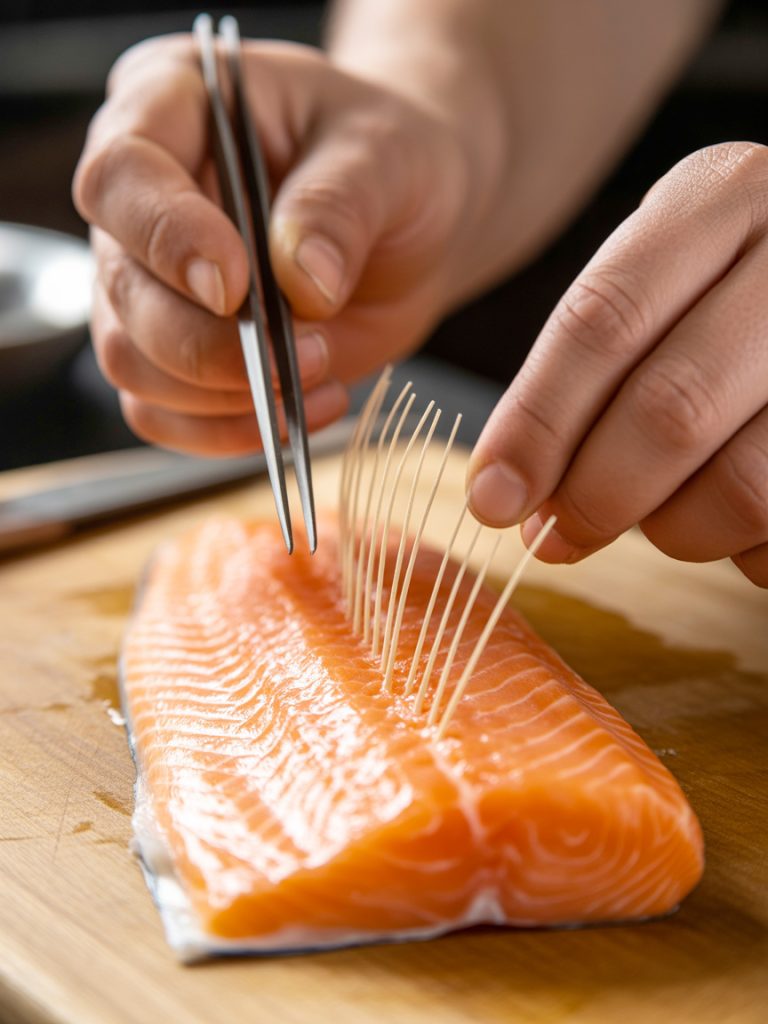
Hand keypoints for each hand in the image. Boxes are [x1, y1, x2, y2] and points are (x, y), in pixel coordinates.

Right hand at [73, 35, 466, 453]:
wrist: (408, 227)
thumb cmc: (389, 165)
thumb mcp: (387, 156)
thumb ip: (340, 205)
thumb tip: (301, 283)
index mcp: (171, 108)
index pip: (121, 176)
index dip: (167, 240)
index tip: (235, 288)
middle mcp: (140, 203)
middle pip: (124, 291)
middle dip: (211, 345)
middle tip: (305, 352)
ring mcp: (149, 284)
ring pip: (133, 364)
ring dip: (223, 395)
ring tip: (317, 375)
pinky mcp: (174, 354)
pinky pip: (165, 416)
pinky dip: (230, 431)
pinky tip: (304, 408)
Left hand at [468, 142, 767, 586]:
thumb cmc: (722, 309)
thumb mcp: (660, 288)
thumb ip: (589, 373)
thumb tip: (509, 494)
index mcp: (721, 196)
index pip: (603, 320)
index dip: (537, 425)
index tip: (491, 499)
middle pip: (671, 409)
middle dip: (596, 495)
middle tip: (556, 535)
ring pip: (744, 486)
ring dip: (677, 531)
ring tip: (663, 521)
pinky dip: (743, 550)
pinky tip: (730, 524)